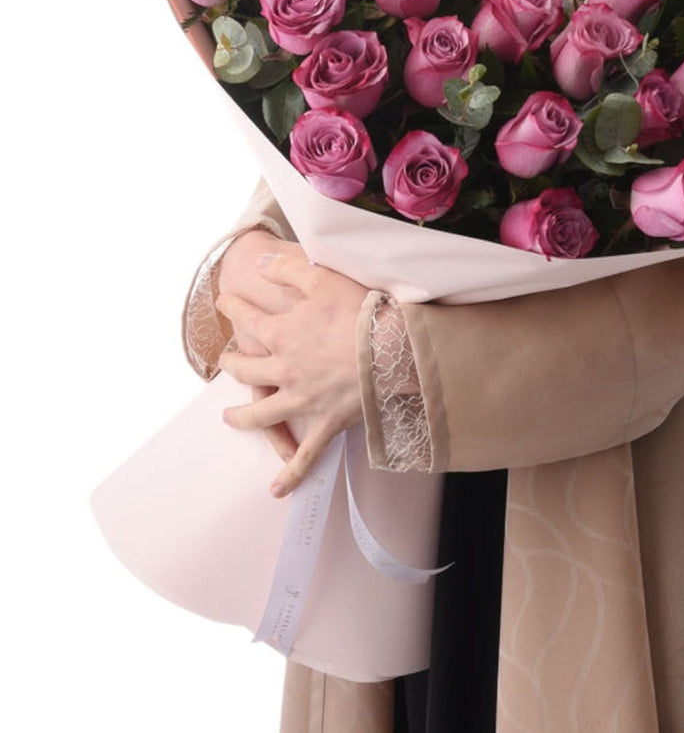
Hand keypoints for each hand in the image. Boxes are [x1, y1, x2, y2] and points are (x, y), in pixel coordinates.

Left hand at [215, 249, 369, 497]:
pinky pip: (305, 454)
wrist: (391, 347)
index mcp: (281, 333)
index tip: (223, 300)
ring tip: (231, 417)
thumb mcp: (321, 277)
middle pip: (245, 368)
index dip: (232, 307)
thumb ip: (288, 269)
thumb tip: (260, 263)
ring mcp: (301, 399)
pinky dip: (291, 472)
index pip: (246, 318)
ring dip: (242, 415)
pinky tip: (276, 489)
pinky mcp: (324, 423)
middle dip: (231, 362)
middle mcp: (283, 369)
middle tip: (225, 359)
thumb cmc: (360, 310)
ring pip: (260, 413)